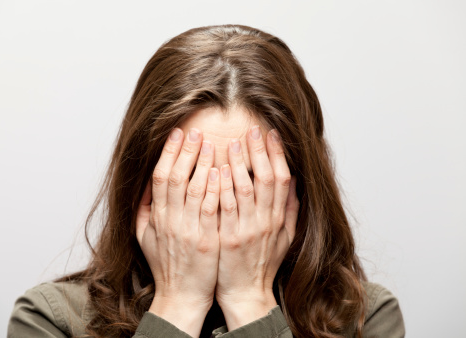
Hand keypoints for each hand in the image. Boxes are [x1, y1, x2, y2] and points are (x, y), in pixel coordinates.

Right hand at [136, 128, 220, 337]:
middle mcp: (171, 221)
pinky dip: (216, 190)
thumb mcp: (145, 235)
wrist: (181, 295)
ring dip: (204, 164)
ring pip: (196, 190)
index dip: (168, 153)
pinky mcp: (208, 242)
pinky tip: (222, 172)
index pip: (161, 177)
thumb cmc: (166, 263)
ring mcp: (190, 231)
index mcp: (157, 217)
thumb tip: (149, 181)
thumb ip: (145, 207)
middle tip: (197, 131)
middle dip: (187, 152)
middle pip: (178, 178)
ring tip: (212, 143)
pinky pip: (212, 211)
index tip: (177, 133)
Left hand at [215, 126, 298, 329]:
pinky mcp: (228, 238)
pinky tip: (216, 170)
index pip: (281, 179)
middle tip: (250, 130)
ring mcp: (247, 229)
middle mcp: (265, 221)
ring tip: (230, 142)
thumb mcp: (285, 237)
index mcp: (279, 218)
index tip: (270, 134)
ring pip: (244, 189)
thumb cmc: (264, 263)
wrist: (246, 292)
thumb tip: (293, 182)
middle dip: (258, 152)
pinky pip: (224, 208)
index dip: (277, 155)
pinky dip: (222, 187)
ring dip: (237, 164)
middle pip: (264, 179)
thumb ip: (290, 209)